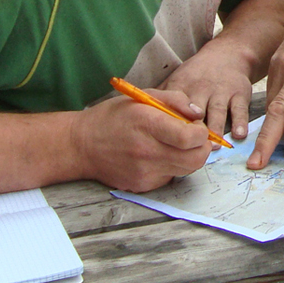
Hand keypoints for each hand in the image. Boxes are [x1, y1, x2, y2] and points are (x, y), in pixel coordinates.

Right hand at [71, 87, 211, 192]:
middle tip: (194, 138)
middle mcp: (147, 152)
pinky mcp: (142, 186)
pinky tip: (158, 155)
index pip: (190, 138)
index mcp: (148, 125)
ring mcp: (145, 173)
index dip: (202, 133)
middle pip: (195, 159)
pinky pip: (170, 177)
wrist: (81, 145)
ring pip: (186, 170)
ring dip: (188, 157)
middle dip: (202, 148)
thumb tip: (198, 114)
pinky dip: (172, 166)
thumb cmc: (112, 117)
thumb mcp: (142, 97)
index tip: (197, 127)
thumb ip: (175, 101)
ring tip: (174, 144)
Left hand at [162, 54, 253, 141]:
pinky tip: (238, 135)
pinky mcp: (239, 93)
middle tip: (189, 149)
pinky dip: (240, 122)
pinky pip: (240, 109)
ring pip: (217, 112)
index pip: (173, 108)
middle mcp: (201, 89)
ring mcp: (221, 92)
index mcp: (182, 87)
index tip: (164, 142)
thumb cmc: (197, 74)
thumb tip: (138, 120)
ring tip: (212, 146)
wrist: (227, 54)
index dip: (169, 125)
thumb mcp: (176, 80)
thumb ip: (161, 99)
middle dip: (192, 130)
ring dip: (215, 128)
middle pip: (195, 112)